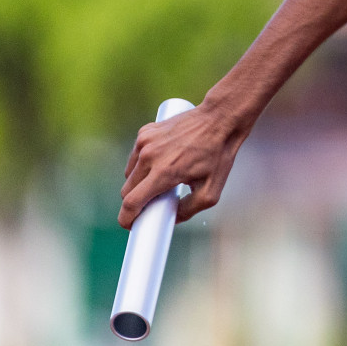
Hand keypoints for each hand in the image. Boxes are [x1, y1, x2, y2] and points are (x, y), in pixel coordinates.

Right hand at [118, 103, 242, 227]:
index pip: (132, 202)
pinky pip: (135, 157)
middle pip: (127, 191)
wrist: (220, 120)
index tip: (130, 225)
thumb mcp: (211, 191)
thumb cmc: (218, 154)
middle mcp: (150, 157)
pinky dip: (142, 165)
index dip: (127, 219)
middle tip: (153, 204)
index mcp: (165, 173)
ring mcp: (145, 142)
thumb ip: (189, 210)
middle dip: (136, 202)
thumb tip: (171, 218)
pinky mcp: (145, 132)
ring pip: (130, 174)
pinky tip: (161, 162)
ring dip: (139, 183)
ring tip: (162, 181)